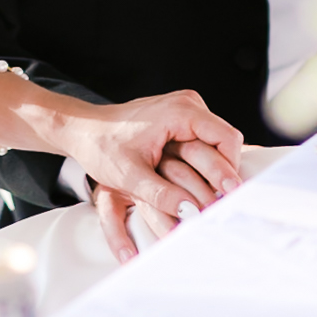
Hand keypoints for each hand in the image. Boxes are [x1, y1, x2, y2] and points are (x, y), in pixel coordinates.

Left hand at [56, 90, 243, 266]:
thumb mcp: (129, 176)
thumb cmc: (103, 148)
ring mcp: (186, 108)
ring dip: (217, 168)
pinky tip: (201, 186)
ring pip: (218, 141)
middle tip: (225, 203)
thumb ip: (161, 194)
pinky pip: (206, 140)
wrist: (85, 130)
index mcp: (179, 111)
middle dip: (226, 172)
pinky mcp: (182, 117)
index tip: (228, 196)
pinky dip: (206, 162)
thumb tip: (190, 212)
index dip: (231, 169)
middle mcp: (187, 103)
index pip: (226, 138)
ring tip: (214, 199)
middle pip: (226, 140)